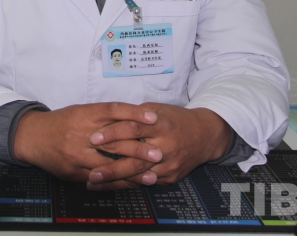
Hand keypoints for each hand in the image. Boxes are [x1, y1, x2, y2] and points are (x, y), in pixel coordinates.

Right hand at [13, 102, 162, 187]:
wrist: (32, 137)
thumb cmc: (61, 122)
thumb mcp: (81, 112)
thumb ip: (104, 116)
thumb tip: (134, 118)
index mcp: (84, 114)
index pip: (113, 111)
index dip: (134, 114)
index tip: (154, 119)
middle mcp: (81, 133)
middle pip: (114, 141)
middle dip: (138, 149)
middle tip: (159, 153)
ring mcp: (77, 154)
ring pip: (109, 165)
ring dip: (132, 171)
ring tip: (152, 174)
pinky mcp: (74, 171)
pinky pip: (99, 179)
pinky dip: (117, 182)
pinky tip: (132, 184)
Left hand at [85, 104, 231, 189]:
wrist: (205, 135)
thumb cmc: (176, 119)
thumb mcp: (157, 110)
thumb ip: (135, 115)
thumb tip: (108, 119)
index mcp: (161, 125)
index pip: (133, 129)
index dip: (112, 133)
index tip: (93, 138)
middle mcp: (166, 146)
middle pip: (135, 158)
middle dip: (111, 167)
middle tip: (90, 172)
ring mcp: (170, 164)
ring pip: (139, 174)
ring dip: (116, 180)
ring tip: (95, 183)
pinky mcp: (171, 176)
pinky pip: (147, 182)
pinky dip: (129, 184)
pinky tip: (112, 187)